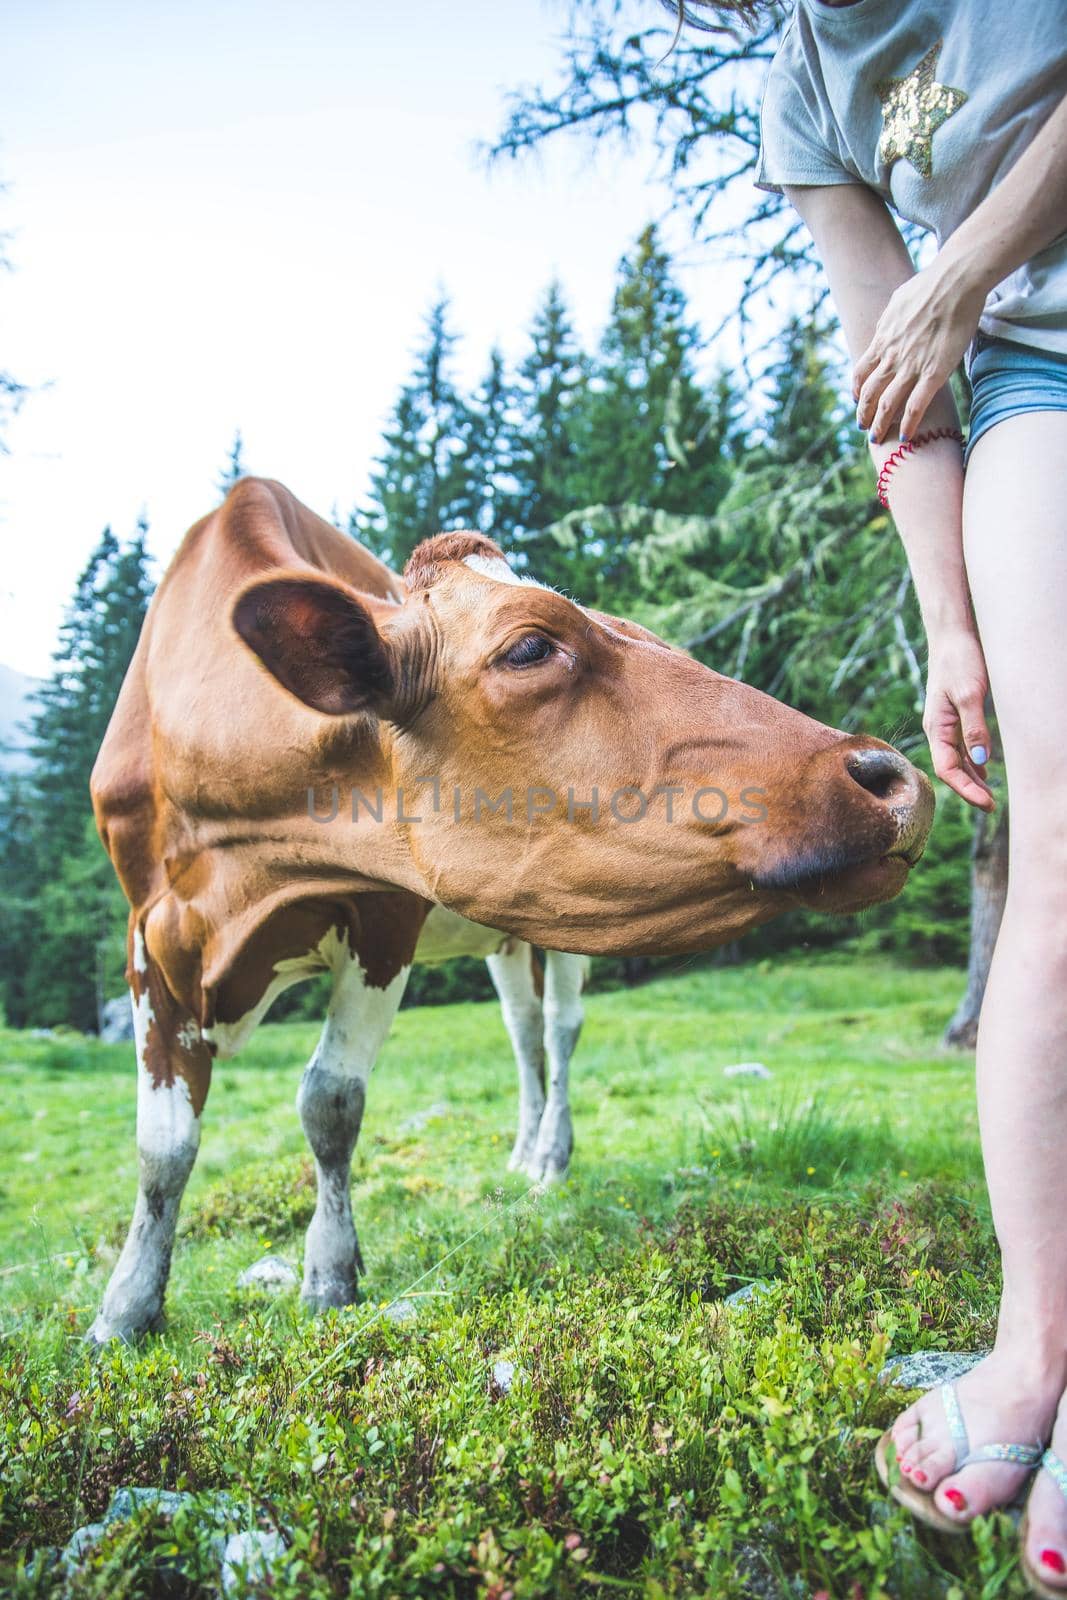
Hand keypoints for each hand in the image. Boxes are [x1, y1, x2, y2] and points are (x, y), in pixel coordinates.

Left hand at [853, 259, 986, 442]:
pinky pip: (916, 406)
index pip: (861, 371)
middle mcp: (892, 355)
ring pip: (887, 404)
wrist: (954, 281)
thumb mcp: (899, 300)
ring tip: (876, 439)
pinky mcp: (934, 373)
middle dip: (863, 413)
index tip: (857, 399)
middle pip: (869, 393)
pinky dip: (909, 424)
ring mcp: (911, 366)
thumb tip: (889, 323)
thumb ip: (891, 319)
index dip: (856, 389)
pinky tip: (906, 437)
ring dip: (879, 425)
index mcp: (883, 338)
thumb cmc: (932, 284)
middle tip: (862, 426)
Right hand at [922, 629, 995, 810]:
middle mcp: (938, 729)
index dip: (966, 790)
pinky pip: (962, 746)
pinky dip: (973, 762)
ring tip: (989, 796)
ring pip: (958, 759)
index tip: (987, 803)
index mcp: (936, 727)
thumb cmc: (959, 660)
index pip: (947, 769)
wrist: (953, 635)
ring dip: (972, 779)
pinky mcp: (956, 714)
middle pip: (952, 769)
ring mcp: (946, 723)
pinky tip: (984, 769)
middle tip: (993, 807)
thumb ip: (974, 726)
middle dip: (970, 790)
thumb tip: (980, 760)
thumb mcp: (970, 694)